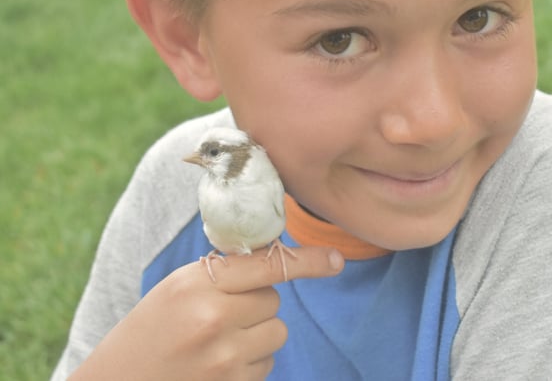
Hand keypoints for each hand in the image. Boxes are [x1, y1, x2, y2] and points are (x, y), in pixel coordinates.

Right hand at [69, 246, 344, 380]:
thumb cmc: (147, 331)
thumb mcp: (176, 288)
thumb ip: (223, 271)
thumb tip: (275, 254)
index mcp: (197, 284)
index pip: (267, 264)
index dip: (307, 261)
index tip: (335, 260)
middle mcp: (213, 317)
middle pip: (273, 302)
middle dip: (255, 306)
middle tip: (220, 315)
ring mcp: (224, 358)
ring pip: (276, 333)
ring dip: (256, 335)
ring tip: (215, 343)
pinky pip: (266, 365)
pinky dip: (249, 363)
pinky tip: (215, 365)